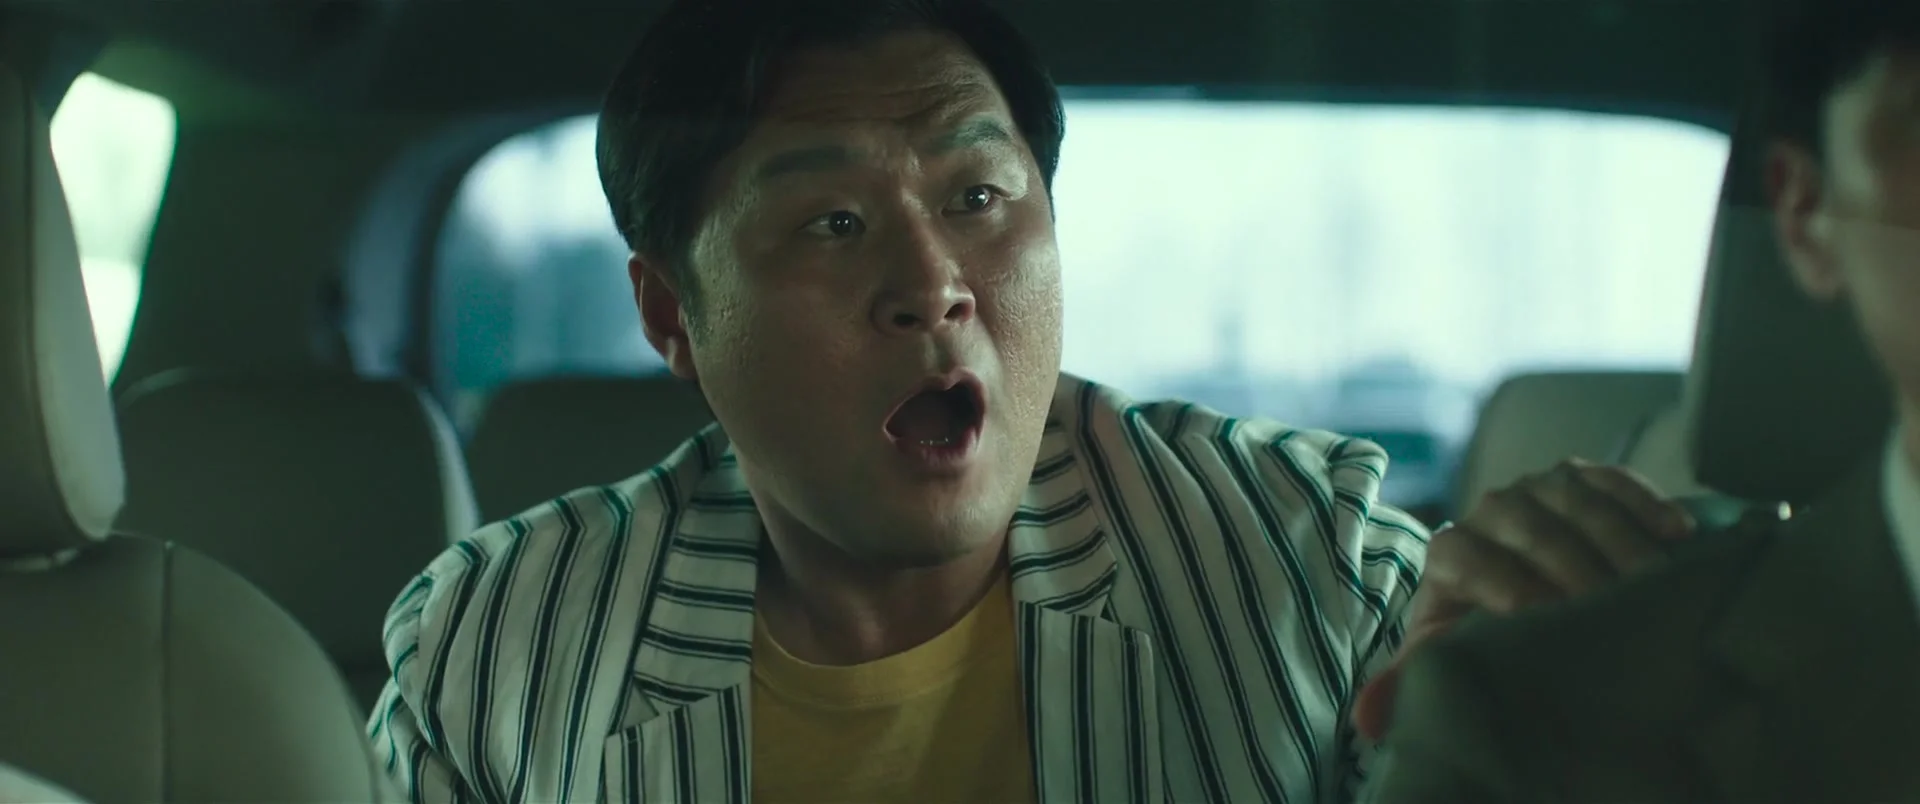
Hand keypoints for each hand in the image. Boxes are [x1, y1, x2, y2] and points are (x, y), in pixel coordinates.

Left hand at [1351, 458, 1693, 740]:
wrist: (1514, 592)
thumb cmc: (1485, 633)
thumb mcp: (1452, 655)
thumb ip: (1417, 678)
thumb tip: (1367, 720)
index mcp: (1449, 554)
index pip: (1464, 557)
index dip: (1500, 583)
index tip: (1538, 617)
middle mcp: (1487, 512)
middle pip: (1526, 525)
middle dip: (1572, 564)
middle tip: (1617, 603)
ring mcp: (1535, 488)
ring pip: (1572, 498)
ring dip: (1617, 536)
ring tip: (1654, 578)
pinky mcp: (1579, 477)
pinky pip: (1611, 479)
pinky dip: (1644, 502)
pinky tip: (1677, 533)